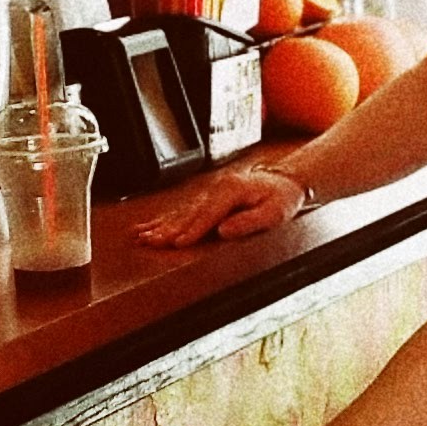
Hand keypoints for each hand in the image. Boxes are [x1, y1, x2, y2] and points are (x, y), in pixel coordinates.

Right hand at [136, 161, 308, 248]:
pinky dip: (166, 219)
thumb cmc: (282, 198)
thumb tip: (224, 231)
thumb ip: (249, 222)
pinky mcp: (209, 198)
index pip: (207, 215)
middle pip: (188, 213)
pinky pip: (184, 210)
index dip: (191, 230)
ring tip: (141, 236)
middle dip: (167, 229)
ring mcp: (211, 192)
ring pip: (182, 211)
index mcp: (231, 191)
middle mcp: (217, 189)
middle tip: (148, 242)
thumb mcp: (275, 212)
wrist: (285, 182)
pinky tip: (152, 227)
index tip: (176, 243)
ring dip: (160, 225)